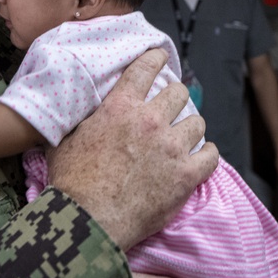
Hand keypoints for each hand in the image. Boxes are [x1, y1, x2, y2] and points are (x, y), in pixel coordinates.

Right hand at [47, 49, 218, 249]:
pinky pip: (211, 155)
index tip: (161, 58)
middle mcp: (151, 120)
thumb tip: (86, 112)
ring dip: (190, 127)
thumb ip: (84, 120)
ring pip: (197, 122)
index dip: (156, 59)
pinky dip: (207, 154)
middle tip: (169, 109)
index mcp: (121, 106)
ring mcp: (172, 147)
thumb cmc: (72, 181)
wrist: (88, 219)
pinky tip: (201, 157)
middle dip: (174, 98)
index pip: (146, 69)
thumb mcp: (67, 138)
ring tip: (184, 136)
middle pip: (178, 92)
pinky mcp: (186, 175)